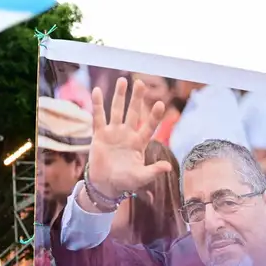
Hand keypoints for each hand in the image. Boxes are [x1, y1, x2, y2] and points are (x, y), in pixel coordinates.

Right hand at [85, 77, 172, 196]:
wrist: (105, 185)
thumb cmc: (125, 182)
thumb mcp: (141, 177)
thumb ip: (153, 171)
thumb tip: (168, 168)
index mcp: (139, 143)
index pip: (149, 126)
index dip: (154, 116)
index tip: (160, 104)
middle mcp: (127, 134)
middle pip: (133, 113)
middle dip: (137, 98)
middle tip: (140, 83)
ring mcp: (113, 133)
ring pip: (117, 111)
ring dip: (119, 96)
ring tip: (122, 80)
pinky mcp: (99, 135)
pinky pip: (98, 117)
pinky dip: (98, 104)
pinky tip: (97, 91)